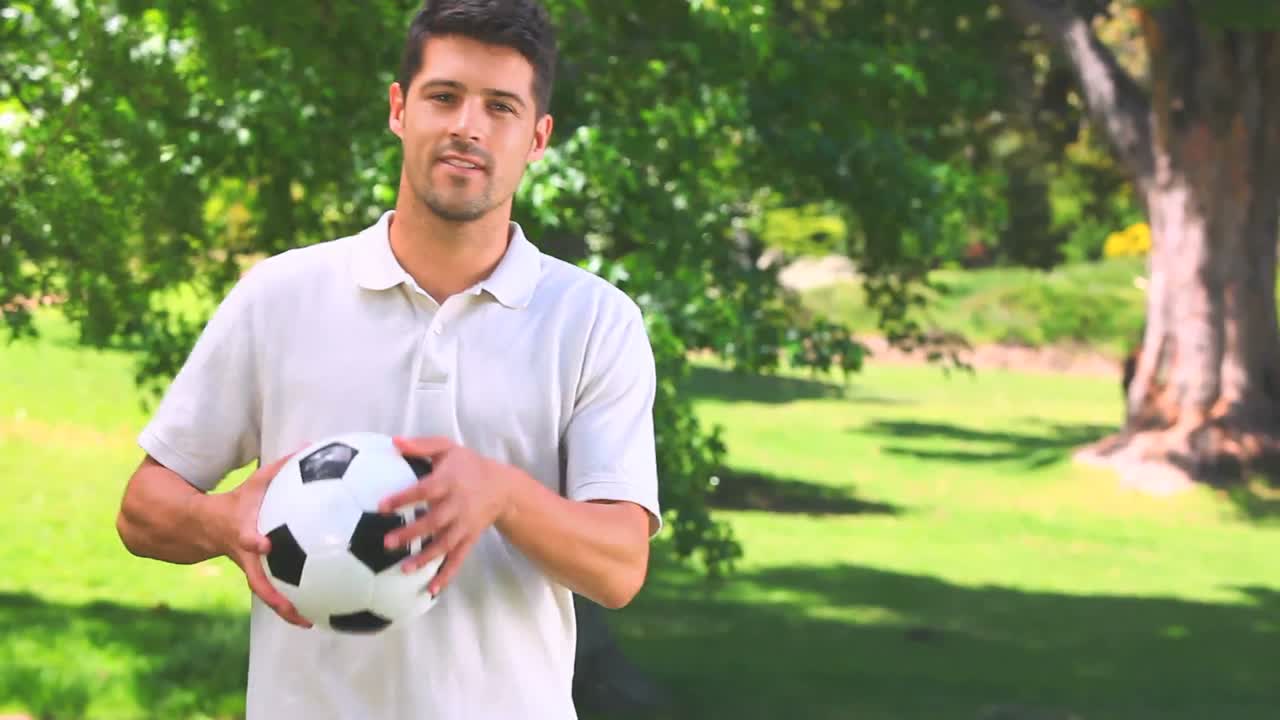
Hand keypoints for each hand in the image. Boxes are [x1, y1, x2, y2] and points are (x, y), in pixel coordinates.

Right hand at [208, 450, 312, 628]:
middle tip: (295, 609)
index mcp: (243, 529)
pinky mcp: (255, 575)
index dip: (253, 539)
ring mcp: (248, 567)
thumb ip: (284, 466)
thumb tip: (312, 445)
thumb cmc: (238, 500)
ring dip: (283, 608)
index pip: (246, 535)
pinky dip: (288, 604)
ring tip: (308, 623)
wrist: (199, 525)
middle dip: (273, 594)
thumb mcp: (257, 481)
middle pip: (256, 578)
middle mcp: (245, 553)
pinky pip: (271, 592)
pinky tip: (314, 615)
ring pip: (263, 592)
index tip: (264, 544)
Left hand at [379, 436, 512, 595]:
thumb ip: (420, 445)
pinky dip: (447, 575)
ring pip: (445, 544)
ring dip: (426, 558)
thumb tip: (393, 442)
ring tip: (405, 570)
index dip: (404, 498)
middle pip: (434, 521)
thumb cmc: (467, 464)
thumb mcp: (447, 447)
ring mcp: (464, 525)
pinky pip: (458, 559)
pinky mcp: (469, 538)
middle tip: (387, 543)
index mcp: (449, 481)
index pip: (424, 490)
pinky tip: (431, 590)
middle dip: (412, 534)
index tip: (382, 506)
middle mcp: (457, 505)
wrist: (502, 487)